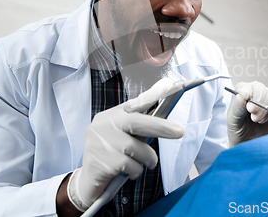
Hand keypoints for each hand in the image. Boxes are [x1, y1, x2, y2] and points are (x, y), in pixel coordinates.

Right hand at [67, 78, 183, 210]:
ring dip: (147, 159)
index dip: (152, 94)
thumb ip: (139, 128)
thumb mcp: (124, 137)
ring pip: (138, 149)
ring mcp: (101, 143)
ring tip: (141, 164)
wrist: (88, 182)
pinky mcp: (102, 162)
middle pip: (136, 122)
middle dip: (161, 126)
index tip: (168, 85)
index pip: (133, 103)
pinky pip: (132, 166)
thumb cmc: (111, 157)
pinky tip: (126, 173)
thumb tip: (164, 120)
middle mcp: (103, 125)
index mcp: (111, 116)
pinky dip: (136, 172)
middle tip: (179, 132)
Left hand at [227, 81, 267, 146]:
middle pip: (261, 89)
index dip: (249, 95)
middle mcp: (255, 92)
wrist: (248, 142)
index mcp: (241, 92)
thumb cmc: (238, 129)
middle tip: (253, 117)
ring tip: (257, 120)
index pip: (246, 86)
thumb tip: (242, 94)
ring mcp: (267, 99)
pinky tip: (266, 120)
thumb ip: (237, 106)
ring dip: (265, 111)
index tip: (249, 108)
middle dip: (258, 105)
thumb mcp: (233, 119)